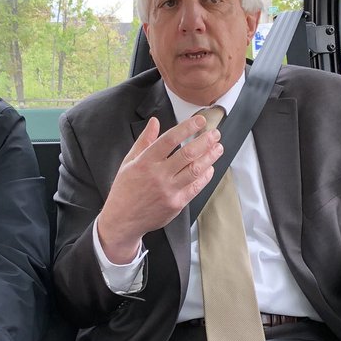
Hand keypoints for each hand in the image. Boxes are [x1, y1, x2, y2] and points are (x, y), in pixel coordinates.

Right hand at [96, 114, 221, 262]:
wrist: (123, 219)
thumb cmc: (125, 189)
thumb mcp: (129, 161)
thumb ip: (144, 141)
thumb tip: (154, 121)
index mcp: (145, 162)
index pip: (170, 139)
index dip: (187, 128)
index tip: (200, 121)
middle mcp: (158, 175)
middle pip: (188, 154)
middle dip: (205, 141)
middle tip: (215, 134)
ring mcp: (168, 190)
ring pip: (195, 170)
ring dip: (210, 157)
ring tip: (217, 148)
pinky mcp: (176, 204)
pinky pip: (195, 187)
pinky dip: (205, 176)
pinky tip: (210, 168)